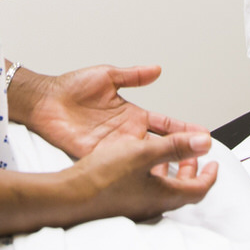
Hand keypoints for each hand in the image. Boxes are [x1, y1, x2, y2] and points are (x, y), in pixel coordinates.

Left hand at [13, 64, 206, 159]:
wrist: (45, 100)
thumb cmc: (71, 87)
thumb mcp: (108, 75)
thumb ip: (133, 76)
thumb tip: (156, 70)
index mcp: (132, 114)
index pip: (165, 124)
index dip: (184, 129)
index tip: (204, 135)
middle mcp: (126, 133)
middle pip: (160, 146)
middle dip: (181, 153)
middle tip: (202, 160)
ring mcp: (113, 146)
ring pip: (145, 160)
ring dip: (163, 167)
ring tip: (183, 176)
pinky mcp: (97, 156)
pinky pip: (121, 166)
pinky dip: (135, 173)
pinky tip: (150, 179)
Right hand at [70, 130, 218, 221]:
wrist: (68, 197)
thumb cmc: (102, 178)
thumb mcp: (144, 153)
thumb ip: (176, 146)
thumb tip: (204, 142)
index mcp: (164, 194)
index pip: (199, 188)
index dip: (210, 174)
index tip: (214, 164)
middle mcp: (153, 204)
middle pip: (182, 189)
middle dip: (191, 170)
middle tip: (194, 156)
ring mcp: (136, 205)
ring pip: (163, 189)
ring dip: (170, 171)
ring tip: (168, 155)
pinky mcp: (121, 202)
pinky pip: (145, 189)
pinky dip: (151, 174)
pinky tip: (138, 162)